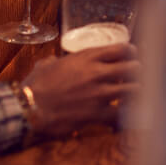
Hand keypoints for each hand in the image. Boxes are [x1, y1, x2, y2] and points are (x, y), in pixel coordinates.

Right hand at [22, 43, 140, 138]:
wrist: (29, 108)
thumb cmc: (35, 85)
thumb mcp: (47, 64)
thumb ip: (57, 60)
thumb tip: (55, 61)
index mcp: (87, 57)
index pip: (121, 49)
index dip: (131, 52)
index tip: (133, 55)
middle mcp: (97, 73)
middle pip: (132, 68)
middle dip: (137, 71)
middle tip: (136, 76)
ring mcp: (99, 93)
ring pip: (133, 89)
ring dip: (135, 92)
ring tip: (134, 94)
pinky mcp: (97, 113)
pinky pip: (121, 114)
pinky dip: (126, 116)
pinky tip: (126, 115)